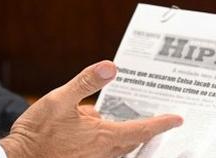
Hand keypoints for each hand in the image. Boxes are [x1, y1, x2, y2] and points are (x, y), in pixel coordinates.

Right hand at [0, 60, 182, 157]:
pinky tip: (89, 131)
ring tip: (118, 120)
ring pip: (117, 148)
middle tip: (153, 117)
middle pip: (132, 141)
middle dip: (143, 129)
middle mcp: (103, 153)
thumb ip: (86, 82)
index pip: (141, 129)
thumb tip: (110, 67)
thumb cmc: (38, 132)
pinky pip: (103, 153)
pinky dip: (105, 142)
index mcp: (102, 136)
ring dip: (122, 136)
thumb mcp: (59, 99)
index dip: (161, 123)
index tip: (176, 119)